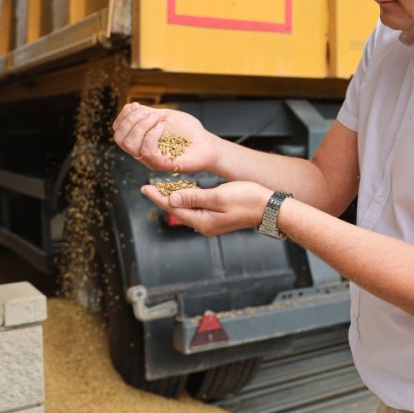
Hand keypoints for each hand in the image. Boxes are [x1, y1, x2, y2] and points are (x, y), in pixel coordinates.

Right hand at [112, 102, 220, 172]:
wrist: (207, 143)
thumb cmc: (189, 131)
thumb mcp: (165, 116)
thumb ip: (147, 113)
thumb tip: (131, 107)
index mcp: (140, 139)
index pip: (118, 130)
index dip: (123, 116)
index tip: (136, 105)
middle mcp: (141, 150)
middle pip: (119, 138)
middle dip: (130, 120)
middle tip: (150, 113)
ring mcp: (150, 159)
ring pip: (129, 145)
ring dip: (140, 126)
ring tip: (157, 119)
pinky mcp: (160, 164)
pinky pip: (147, 151)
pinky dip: (152, 134)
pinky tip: (162, 127)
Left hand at [140, 181, 272, 236]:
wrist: (269, 208)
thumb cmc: (248, 200)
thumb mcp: (218, 196)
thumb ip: (194, 198)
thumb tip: (172, 200)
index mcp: (203, 221)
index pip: (173, 209)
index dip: (158, 197)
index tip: (145, 189)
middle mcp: (204, 225)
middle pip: (177, 210)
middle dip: (163, 198)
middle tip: (148, 187)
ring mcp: (211, 222)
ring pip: (186, 209)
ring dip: (174, 198)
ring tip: (161, 189)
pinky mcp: (217, 217)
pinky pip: (196, 209)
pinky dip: (187, 199)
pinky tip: (183, 193)